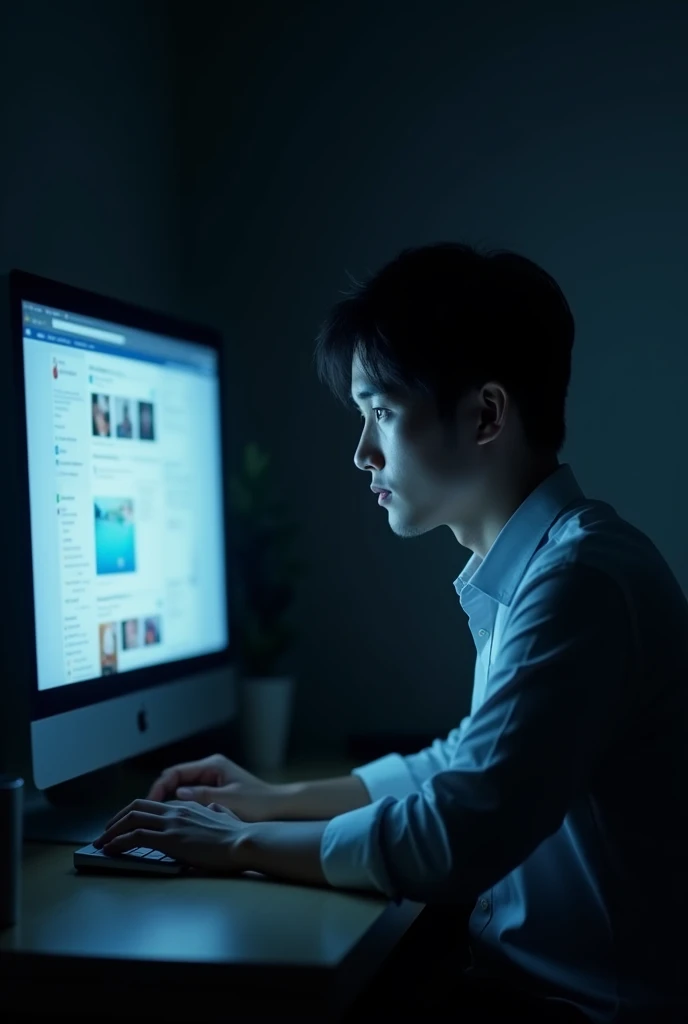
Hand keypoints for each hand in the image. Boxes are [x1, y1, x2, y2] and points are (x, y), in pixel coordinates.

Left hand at [93, 799, 247, 870]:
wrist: (244, 841)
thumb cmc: (238, 835)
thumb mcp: (225, 816)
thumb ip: (215, 811)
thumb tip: (213, 808)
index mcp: (187, 807)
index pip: (152, 805)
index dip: (133, 813)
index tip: (123, 824)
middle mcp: (176, 811)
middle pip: (136, 807)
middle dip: (116, 819)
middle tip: (105, 832)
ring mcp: (172, 824)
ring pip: (131, 820)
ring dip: (111, 831)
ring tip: (101, 843)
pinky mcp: (170, 839)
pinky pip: (136, 837)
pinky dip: (118, 842)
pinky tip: (110, 849)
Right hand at [147, 753, 281, 821]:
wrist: (280, 807)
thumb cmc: (259, 803)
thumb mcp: (229, 800)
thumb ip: (203, 796)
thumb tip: (177, 794)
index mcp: (212, 766)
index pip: (175, 772)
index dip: (159, 787)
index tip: (150, 804)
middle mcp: (210, 769)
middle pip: (175, 779)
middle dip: (160, 794)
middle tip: (148, 813)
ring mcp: (212, 779)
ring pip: (182, 788)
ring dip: (170, 800)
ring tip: (157, 817)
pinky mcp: (215, 791)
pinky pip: (191, 796)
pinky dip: (181, 805)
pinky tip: (176, 819)